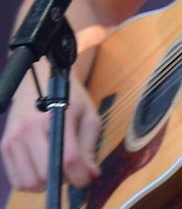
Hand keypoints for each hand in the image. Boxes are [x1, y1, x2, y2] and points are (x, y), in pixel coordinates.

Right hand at [1, 68, 100, 190]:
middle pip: (46, 173)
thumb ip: (89, 147)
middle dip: (65, 179)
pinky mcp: (4, 147)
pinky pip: (17, 179)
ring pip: (29, 182)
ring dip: (47, 183)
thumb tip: (90, 176)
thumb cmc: (68, 98)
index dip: (80, 176)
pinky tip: (43, 169)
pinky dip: (32, 181)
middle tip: (75, 171)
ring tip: (59, 169)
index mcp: (55, 117)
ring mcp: (13, 139)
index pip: (67, 158)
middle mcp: (29, 129)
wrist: (38, 82)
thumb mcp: (88, 115)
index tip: (89, 179)